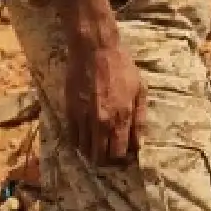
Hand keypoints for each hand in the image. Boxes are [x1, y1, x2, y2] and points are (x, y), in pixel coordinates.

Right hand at [66, 37, 147, 164]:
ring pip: (86, 151)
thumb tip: (139, 143)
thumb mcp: (140, 90)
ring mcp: (84, 119)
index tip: (123, 155)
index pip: (120, 153)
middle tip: (109, 154)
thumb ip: (140, 119)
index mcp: (123, 117)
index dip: (122, 159)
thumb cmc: (121, 67)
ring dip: (92, 153)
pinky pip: (72, 139)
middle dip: (106, 160)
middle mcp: (102, 122)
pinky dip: (79, 143)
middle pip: (101, 157)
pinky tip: (85, 139)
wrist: (95, 50)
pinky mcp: (70, 113)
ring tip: (97, 147)